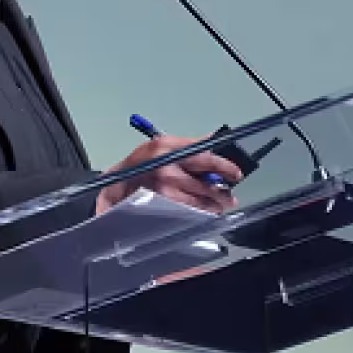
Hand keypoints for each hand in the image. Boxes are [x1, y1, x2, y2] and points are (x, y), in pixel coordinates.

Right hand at [95, 134, 242, 214]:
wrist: (116, 183)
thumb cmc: (140, 162)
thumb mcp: (162, 144)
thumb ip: (189, 144)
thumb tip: (214, 141)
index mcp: (167, 148)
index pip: (204, 157)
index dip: (224, 166)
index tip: (236, 173)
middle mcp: (166, 168)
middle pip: (206, 183)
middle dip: (223, 191)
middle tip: (230, 196)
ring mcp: (164, 189)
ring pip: (200, 201)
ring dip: (215, 204)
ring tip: (221, 204)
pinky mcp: (162, 204)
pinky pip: (189, 210)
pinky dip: (201, 211)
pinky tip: (205, 210)